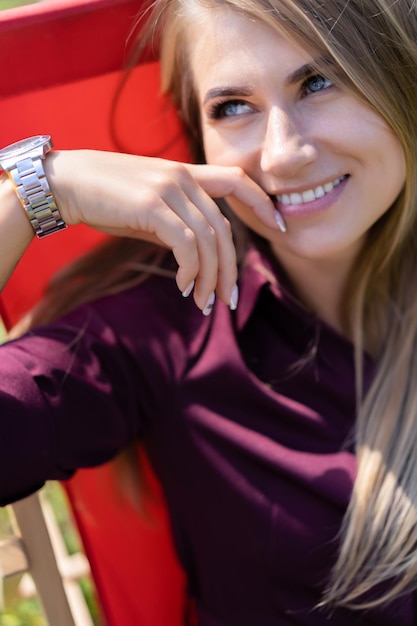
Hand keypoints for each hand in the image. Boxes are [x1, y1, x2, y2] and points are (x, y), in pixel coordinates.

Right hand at [47, 150, 277, 311]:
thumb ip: (176, 223)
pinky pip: (186, 244)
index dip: (263, 202)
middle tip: (227, 300)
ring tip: (203, 302)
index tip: (279, 226)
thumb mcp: (148, 209)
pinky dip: (191, 270)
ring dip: (210, 278)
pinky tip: (184, 286)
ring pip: (208, 240)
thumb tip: (194, 253)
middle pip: (223, 228)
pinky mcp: (152, 205)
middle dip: (230, 268)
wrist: (64, 183)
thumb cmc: (105, 199)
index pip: (238, 181)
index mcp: (186, 174)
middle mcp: (183, 177)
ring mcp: (168, 189)